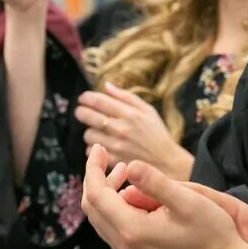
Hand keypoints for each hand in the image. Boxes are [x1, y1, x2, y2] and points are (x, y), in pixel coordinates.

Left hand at [76, 83, 193, 178]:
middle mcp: (120, 129)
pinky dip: (94, 148)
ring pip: (88, 135)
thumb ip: (126, 96)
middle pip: (88, 116)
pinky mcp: (113, 160)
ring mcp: (115, 146)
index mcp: (129, 113)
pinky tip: (102, 145)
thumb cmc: (157, 134)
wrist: (167, 163)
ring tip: (97, 131)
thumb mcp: (147, 110)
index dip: (86, 98)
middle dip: (81, 112)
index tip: (83, 98)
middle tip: (81, 112)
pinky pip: (92, 152)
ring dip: (89, 131)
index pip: (98, 101)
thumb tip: (106, 85)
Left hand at [81, 146, 247, 248]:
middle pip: (93, 209)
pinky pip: (115, 233)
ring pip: (103, 222)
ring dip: (108, 196)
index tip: (100, 148)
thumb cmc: (212, 233)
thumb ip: (156, 183)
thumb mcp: (188, 200)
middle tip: (115, 161)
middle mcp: (125, 248)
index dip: (93, 168)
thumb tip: (131, 165)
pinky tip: (138, 200)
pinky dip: (117, 211)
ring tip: (127, 175)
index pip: (96, 195)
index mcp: (132, 230)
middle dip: (98, 180)